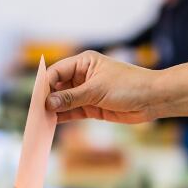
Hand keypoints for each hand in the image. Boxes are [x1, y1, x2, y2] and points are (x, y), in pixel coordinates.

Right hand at [45, 49, 162, 123]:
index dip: (44, 85)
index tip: (36, 99)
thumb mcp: (97, 90)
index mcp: (83, 63)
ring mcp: (87, 92)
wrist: (153, 99)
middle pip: (57, 87)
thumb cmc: (129, 86)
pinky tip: (51, 124)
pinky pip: (72, 112)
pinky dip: (63, 117)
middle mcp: (82, 76)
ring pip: (64, 101)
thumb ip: (72, 97)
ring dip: (53, 110)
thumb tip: (48, 103)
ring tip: (39, 121)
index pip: (56, 72)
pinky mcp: (92, 107)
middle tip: (34, 112)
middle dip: (46, 99)